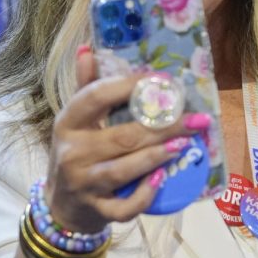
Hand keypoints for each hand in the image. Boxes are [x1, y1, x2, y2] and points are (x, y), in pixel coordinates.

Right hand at [45, 45, 210, 232]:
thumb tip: (88, 47)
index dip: (129, 86)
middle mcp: (73, 152)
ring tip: (185, 143)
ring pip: (123, 170)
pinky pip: (123, 206)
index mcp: (68, 123)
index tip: (164, 80)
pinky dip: (144, 195)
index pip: (95, 97)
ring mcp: (83, 183)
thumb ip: (86, 85)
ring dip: (156, 156)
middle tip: (196, 119)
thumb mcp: (77, 120)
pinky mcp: (96, 210)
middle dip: (162, 127)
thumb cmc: (78, 152)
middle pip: (122, 136)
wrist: (61, 205)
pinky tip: (162, 179)